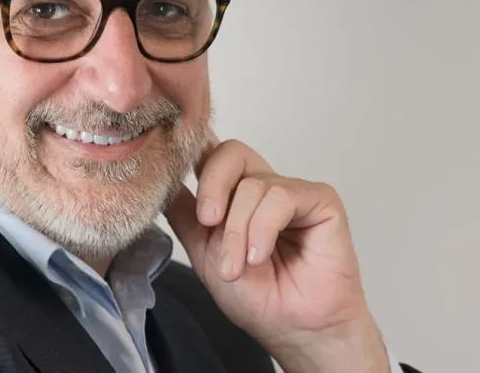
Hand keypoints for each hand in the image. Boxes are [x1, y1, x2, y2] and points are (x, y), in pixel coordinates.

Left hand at [165, 134, 389, 372]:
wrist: (295, 331)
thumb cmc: (256, 296)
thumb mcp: (203, 252)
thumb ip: (184, 214)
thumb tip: (160, 181)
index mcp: (233, 193)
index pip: (210, 154)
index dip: (194, 149)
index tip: (173, 159)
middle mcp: (261, 184)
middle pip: (230, 152)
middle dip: (212, 185)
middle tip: (207, 221)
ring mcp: (291, 190)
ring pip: (252, 185)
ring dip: (238, 230)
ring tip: (237, 266)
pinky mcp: (320, 200)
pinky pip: (281, 197)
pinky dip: (263, 228)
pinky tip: (260, 256)